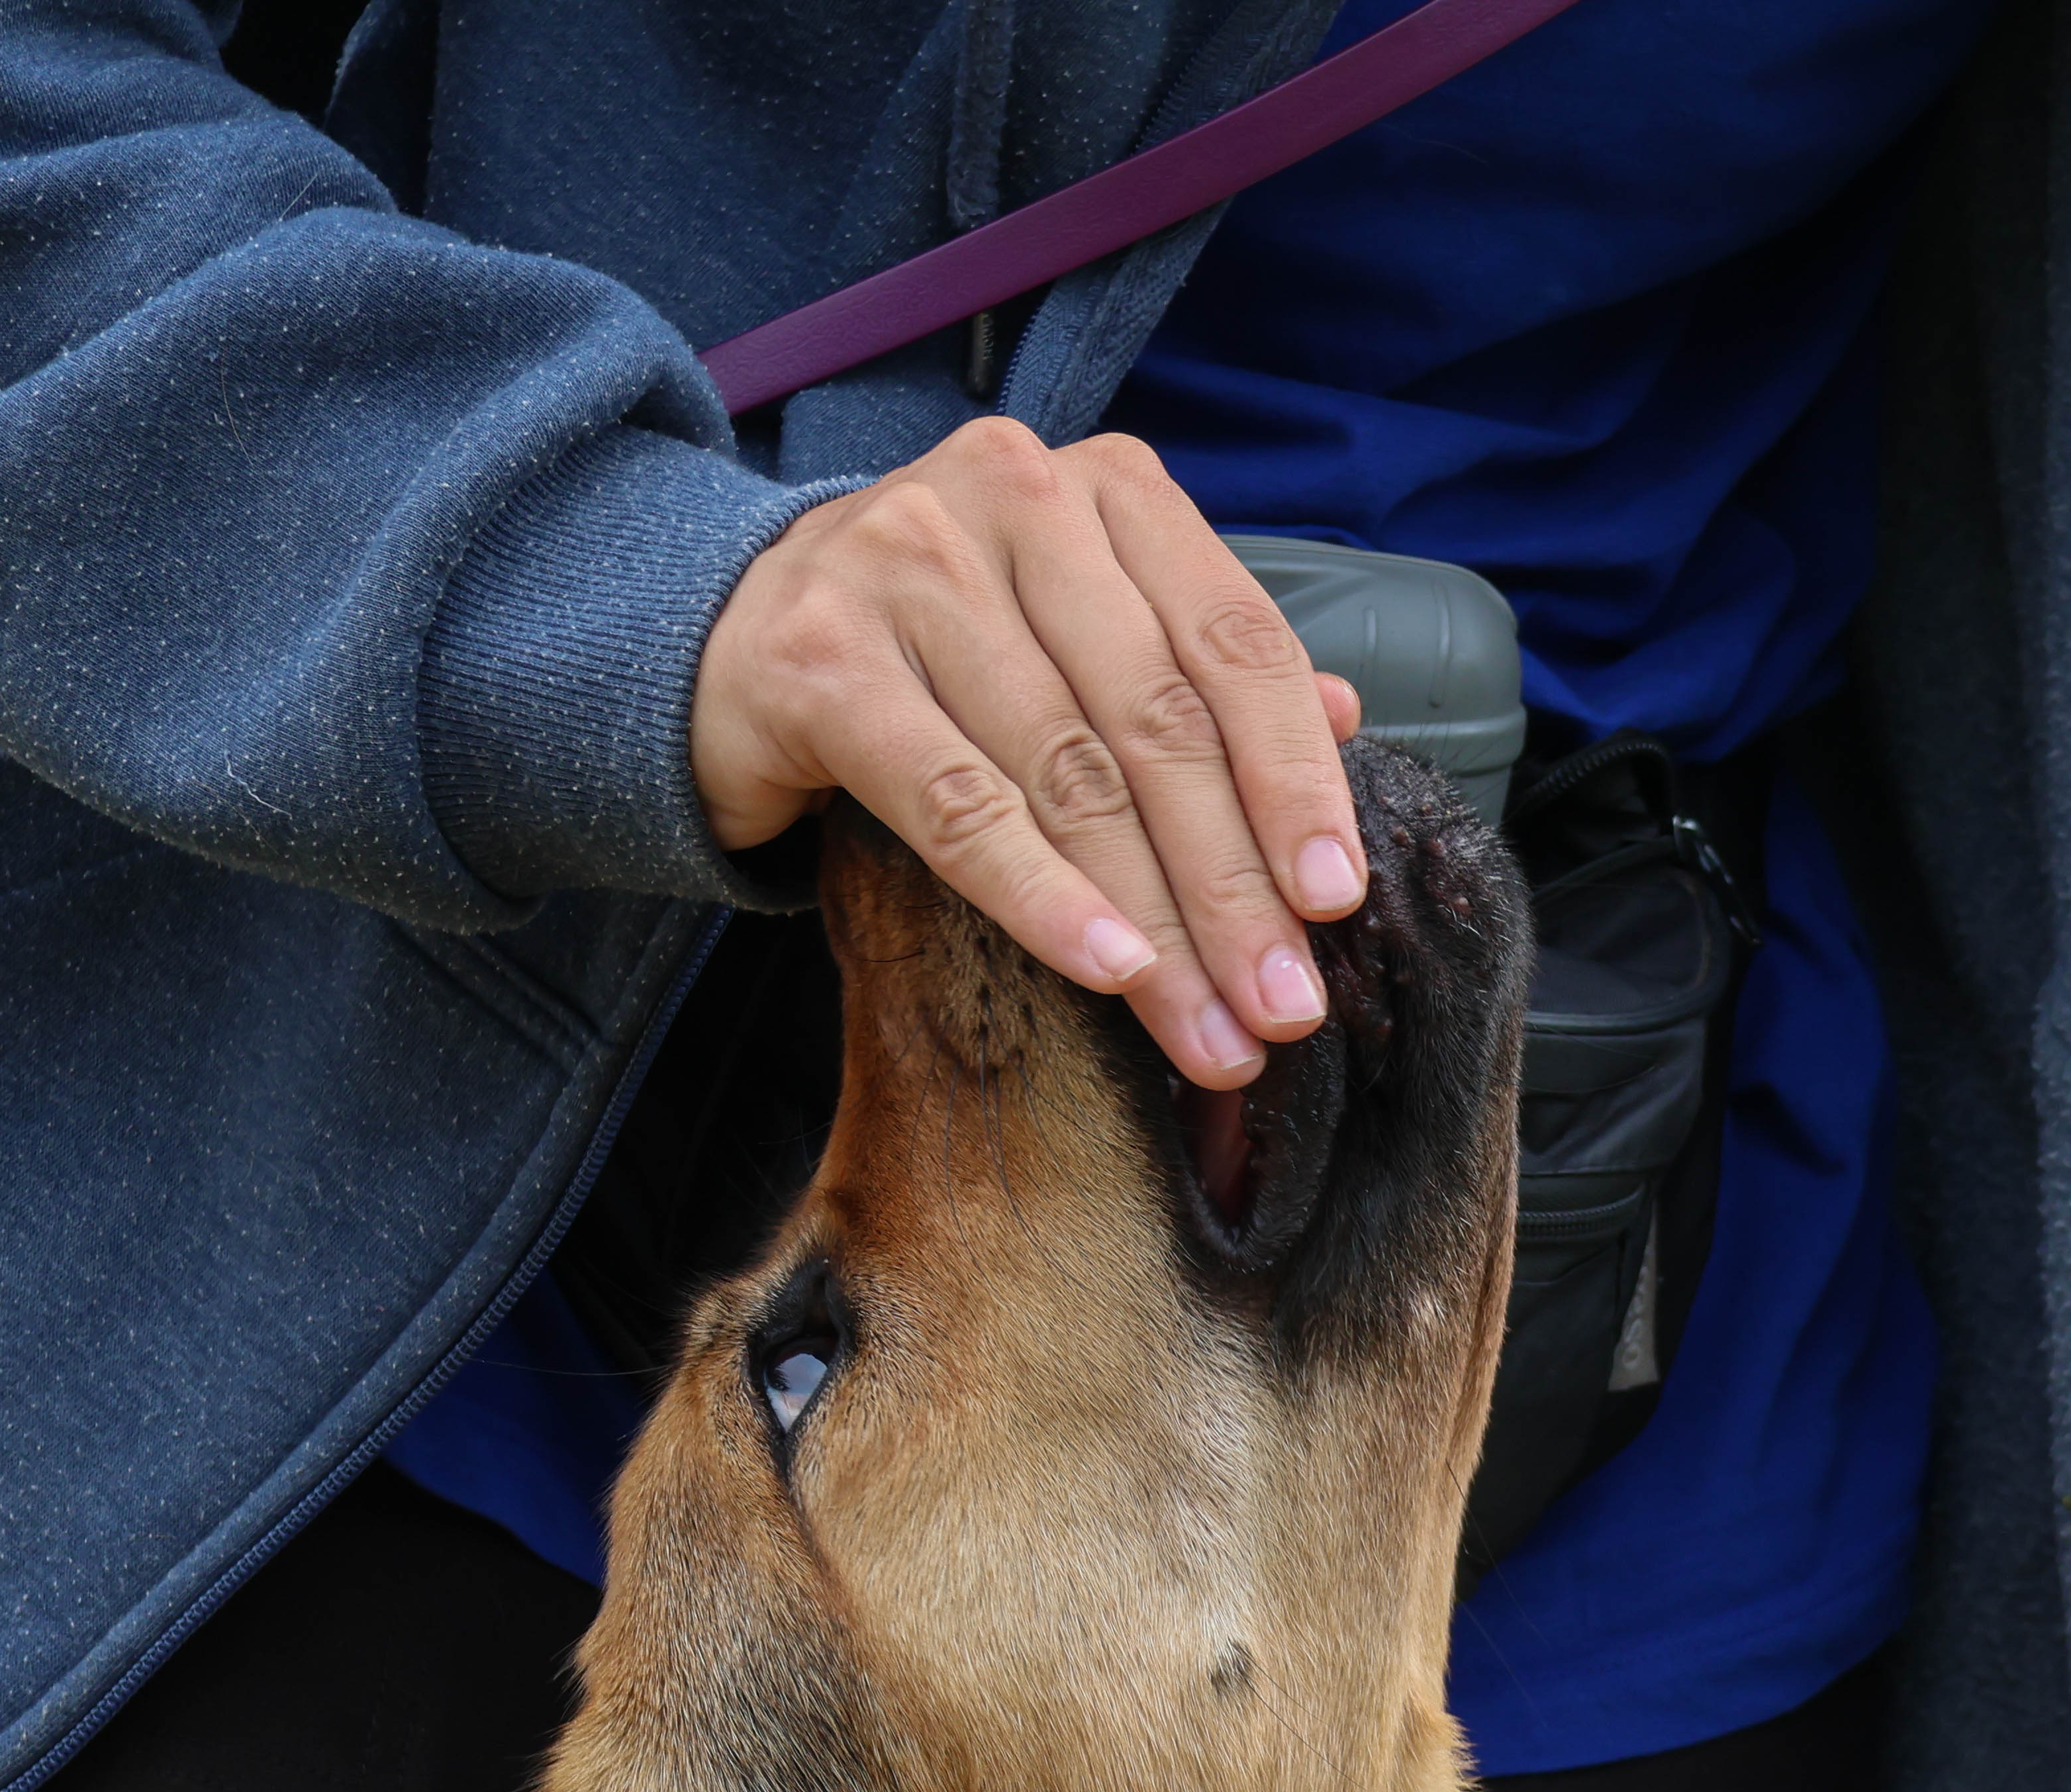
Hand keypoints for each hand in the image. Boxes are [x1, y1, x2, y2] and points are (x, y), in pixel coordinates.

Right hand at [691, 419, 1366, 1091]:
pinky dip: (1043, 897)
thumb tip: (1346, 721)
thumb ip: (1199, 668)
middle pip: (1160, 722)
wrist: (725, 637)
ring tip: (1205, 1026)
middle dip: (1233, 884)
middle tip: (1280, 1005)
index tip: (1336, 901)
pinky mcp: (824, 658)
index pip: (1234, 640)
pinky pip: (960, 804)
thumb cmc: (938, 645)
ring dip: (1153, 923)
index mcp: (1107, 485)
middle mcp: (1015, 496)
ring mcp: (909, 565)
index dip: (1294, 778)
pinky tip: (1108, 970)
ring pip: (1070, 774)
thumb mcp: (1081, 633)